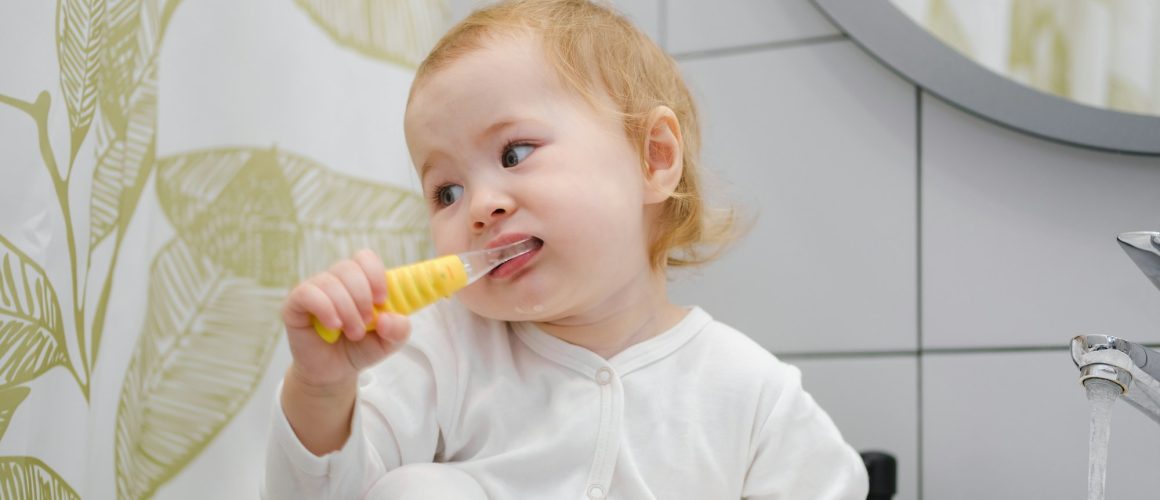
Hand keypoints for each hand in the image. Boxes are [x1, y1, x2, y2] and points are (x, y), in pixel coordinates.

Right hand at [281, 249, 411, 387]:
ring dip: (347, 309)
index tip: (381, 300)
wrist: (334, 373)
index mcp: (360, 281)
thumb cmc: (361, 349)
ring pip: (330, 282)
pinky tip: (334, 326)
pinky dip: (325, 309)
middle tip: (366, 323)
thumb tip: (387, 318)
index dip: (375, 274)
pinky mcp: (295, 303)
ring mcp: (314, 290)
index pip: (365, 258)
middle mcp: (336, 280)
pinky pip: (307, 293)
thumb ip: (400, 330)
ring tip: (354, 333)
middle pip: (348, 268)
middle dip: (362, 297)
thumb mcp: (389, 342)